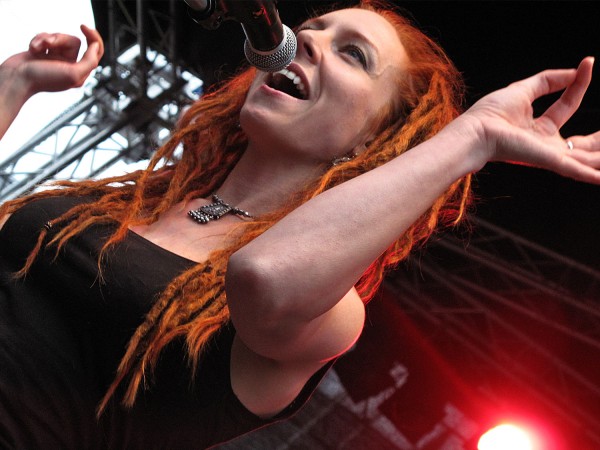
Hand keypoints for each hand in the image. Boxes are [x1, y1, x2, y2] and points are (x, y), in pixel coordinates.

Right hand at [1, 24, 103, 95]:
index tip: (84, 27)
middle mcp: (69, 65)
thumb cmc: (43, 79)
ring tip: (37, 48)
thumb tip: (96, 47)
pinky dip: (38, 40)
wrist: (15, 79)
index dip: (93, 37)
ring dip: (46, 39)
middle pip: (73, 41)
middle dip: (59, 39)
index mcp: (80, 72)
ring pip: (58, 37)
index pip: (95, 52)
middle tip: (48, 44)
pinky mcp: (43, 52)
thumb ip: (89, 62)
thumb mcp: (73, 74)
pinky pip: (45, 37)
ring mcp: (55, 58)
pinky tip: (32, 49)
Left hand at [463, 57, 599, 183]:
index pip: (567, 104)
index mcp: (539, 126)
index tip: (589, 63)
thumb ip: (549, 80)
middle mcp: (546, 142)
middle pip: (583, 141)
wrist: (477, 131)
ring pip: (586, 157)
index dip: (579, 84)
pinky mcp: (549, 160)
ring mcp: (549, 153)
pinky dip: (590, 174)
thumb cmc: (491, 114)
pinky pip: (575, 169)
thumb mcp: (524, 89)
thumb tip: (575, 71)